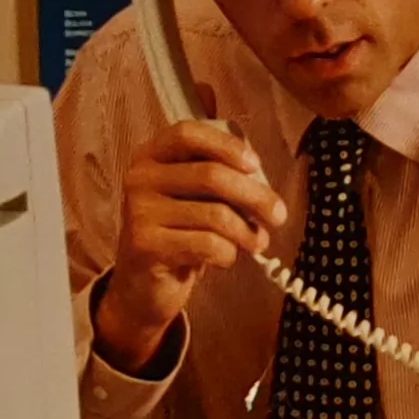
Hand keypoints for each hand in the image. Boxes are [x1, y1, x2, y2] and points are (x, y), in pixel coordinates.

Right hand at [93, 100, 286, 374]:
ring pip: (215, 215)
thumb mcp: (194, 198)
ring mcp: (139, 212)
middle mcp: (140, 179)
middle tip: (279, 216)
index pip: (187, 134)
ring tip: (257, 243)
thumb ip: (220, 180)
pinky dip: (228, 253)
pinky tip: (226, 257)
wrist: (143, 284)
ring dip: (247, 232)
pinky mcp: (145, 246)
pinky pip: (207, 245)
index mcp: (151, 156)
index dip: (225, 146)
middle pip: (211, 175)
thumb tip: (263, 186)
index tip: (255, 165)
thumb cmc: (179, 232)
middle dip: (255, 196)